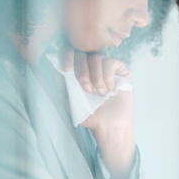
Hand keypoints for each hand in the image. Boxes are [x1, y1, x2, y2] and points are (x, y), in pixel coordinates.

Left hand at [62, 46, 135, 178]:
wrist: (109, 125)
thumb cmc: (90, 114)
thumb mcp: (69, 102)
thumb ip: (62, 86)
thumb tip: (58, 69)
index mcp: (79, 71)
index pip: (70, 53)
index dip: (66, 56)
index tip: (66, 69)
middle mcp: (92, 66)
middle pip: (83, 54)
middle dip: (82, 72)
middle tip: (87, 90)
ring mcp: (107, 66)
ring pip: (97, 58)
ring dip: (96, 78)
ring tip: (100, 94)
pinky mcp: (121, 69)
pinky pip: (111, 62)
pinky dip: (108, 77)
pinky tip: (110, 89)